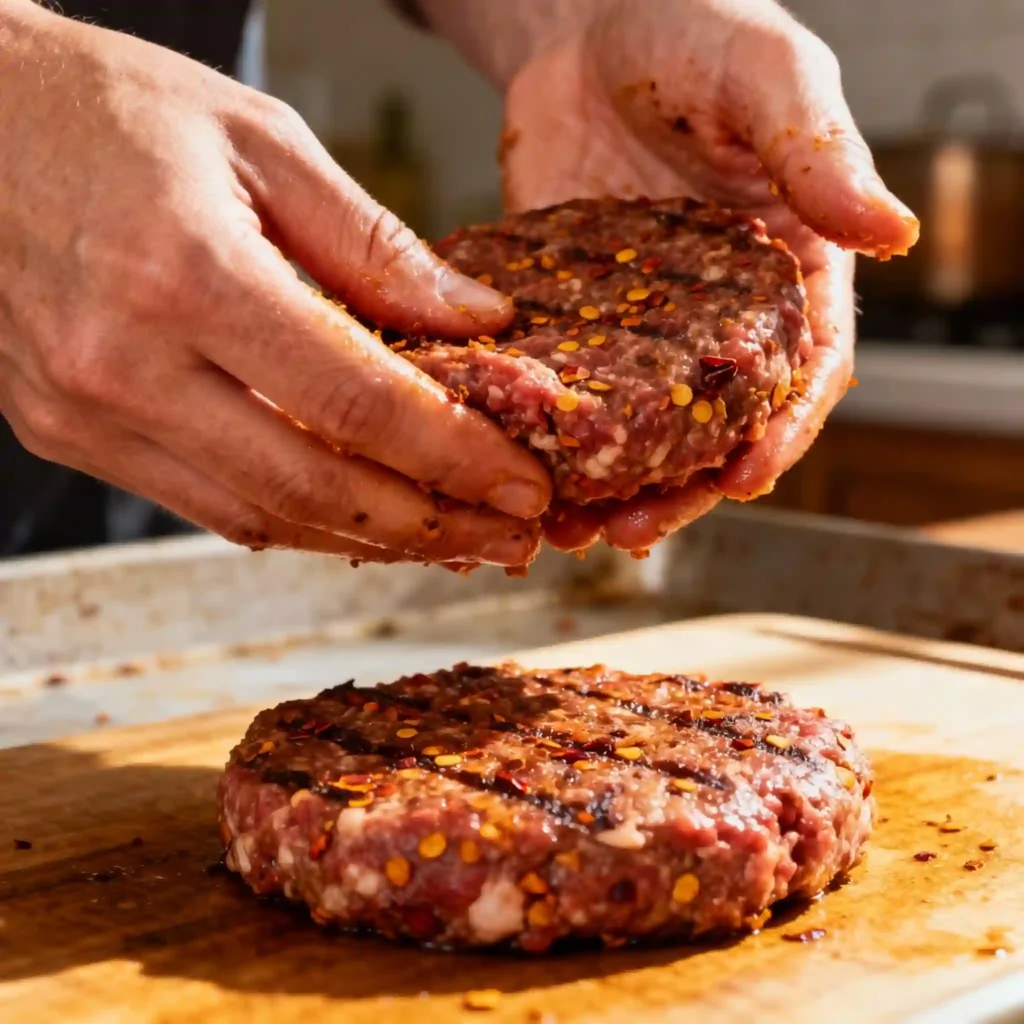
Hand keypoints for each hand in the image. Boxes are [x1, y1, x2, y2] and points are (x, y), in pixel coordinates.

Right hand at [0, 1, 549, 566]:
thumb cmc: (110, 110)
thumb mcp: (264, 141)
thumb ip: (378, 247)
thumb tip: (480, 322)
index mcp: (188, 273)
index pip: (359, 404)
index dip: (458, 457)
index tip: (524, 485)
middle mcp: (126, 363)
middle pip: (318, 486)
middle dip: (432, 523)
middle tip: (508, 536)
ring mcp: (85, 412)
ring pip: (263, 516)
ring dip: (370, 539)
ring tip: (453, 538)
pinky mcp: (68, 433)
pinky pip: (207, 506)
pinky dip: (297, 520)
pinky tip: (360, 516)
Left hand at [496, 0, 917, 551]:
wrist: (587, 28)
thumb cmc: (695, 33)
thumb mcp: (767, 77)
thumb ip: (817, 152)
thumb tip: (893, 227)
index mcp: (788, 274)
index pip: (802, 373)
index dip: (779, 432)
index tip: (743, 477)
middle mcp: (717, 318)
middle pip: (711, 428)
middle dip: (678, 487)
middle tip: (631, 529)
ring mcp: (640, 327)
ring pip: (634, 428)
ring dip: (606, 485)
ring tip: (568, 526)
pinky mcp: (573, 321)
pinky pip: (565, 389)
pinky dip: (547, 435)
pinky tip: (514, 463)